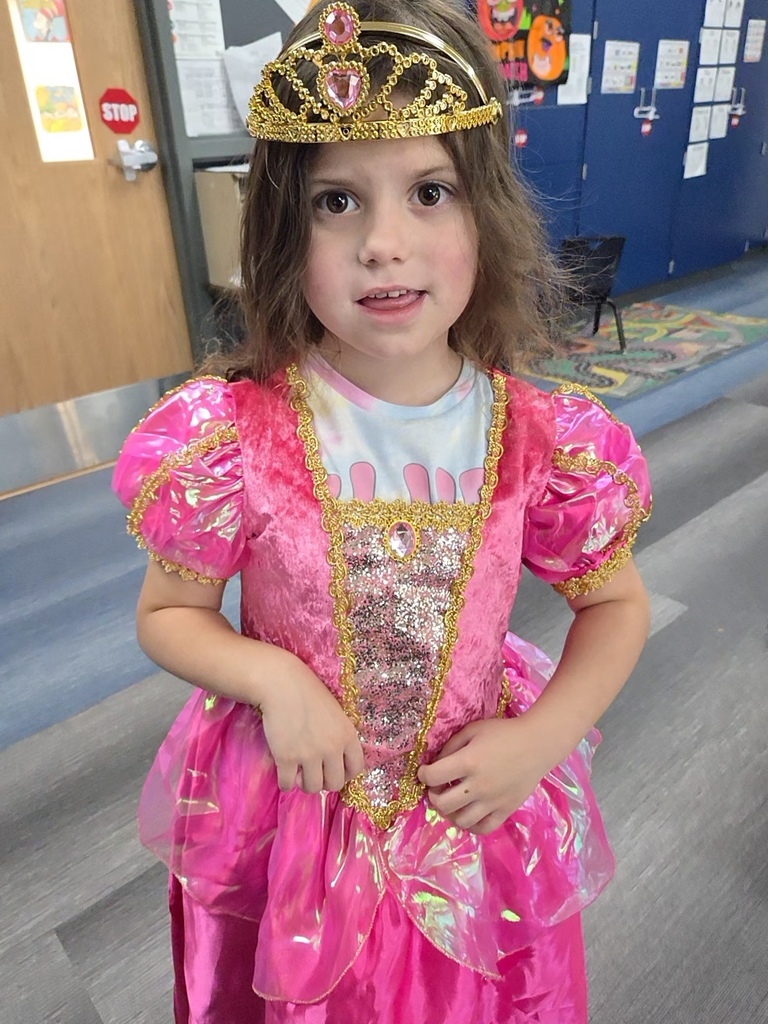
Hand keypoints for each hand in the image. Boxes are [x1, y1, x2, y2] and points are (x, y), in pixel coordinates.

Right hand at [259, 656, 364, 793]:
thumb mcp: (336, 713)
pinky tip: (284, 772)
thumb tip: (336, 761)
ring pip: (312, 788)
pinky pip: (287, 784)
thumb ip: (339, 736)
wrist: (282, 683)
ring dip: (304, 783)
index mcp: (348, 736)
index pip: (356, 769)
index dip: (346, 773)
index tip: (334, 770)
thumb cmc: (309, 693)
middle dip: (324, 781)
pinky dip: (285, 782)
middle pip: (334, 784)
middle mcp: (332, 748)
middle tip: (314, 771)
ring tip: (298, 772)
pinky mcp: (286, 758)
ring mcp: (309, 755)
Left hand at [417, 716, 553, 834]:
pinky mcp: (506, 810)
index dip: (423, 774)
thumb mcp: (472, 730)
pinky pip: (483, 828)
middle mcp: (478, 786)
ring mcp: (493, 801)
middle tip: (437, 787)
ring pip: (460, 821)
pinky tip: (469, 813)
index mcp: (468, 761)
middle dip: (433, 796)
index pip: (433, 777)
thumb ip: (450, 746)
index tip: (425, 771)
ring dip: (450, 812)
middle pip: (442, 804)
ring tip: (453, 800)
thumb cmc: (503, 733)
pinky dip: (471, 825)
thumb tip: (435, 764)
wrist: (537, 744)